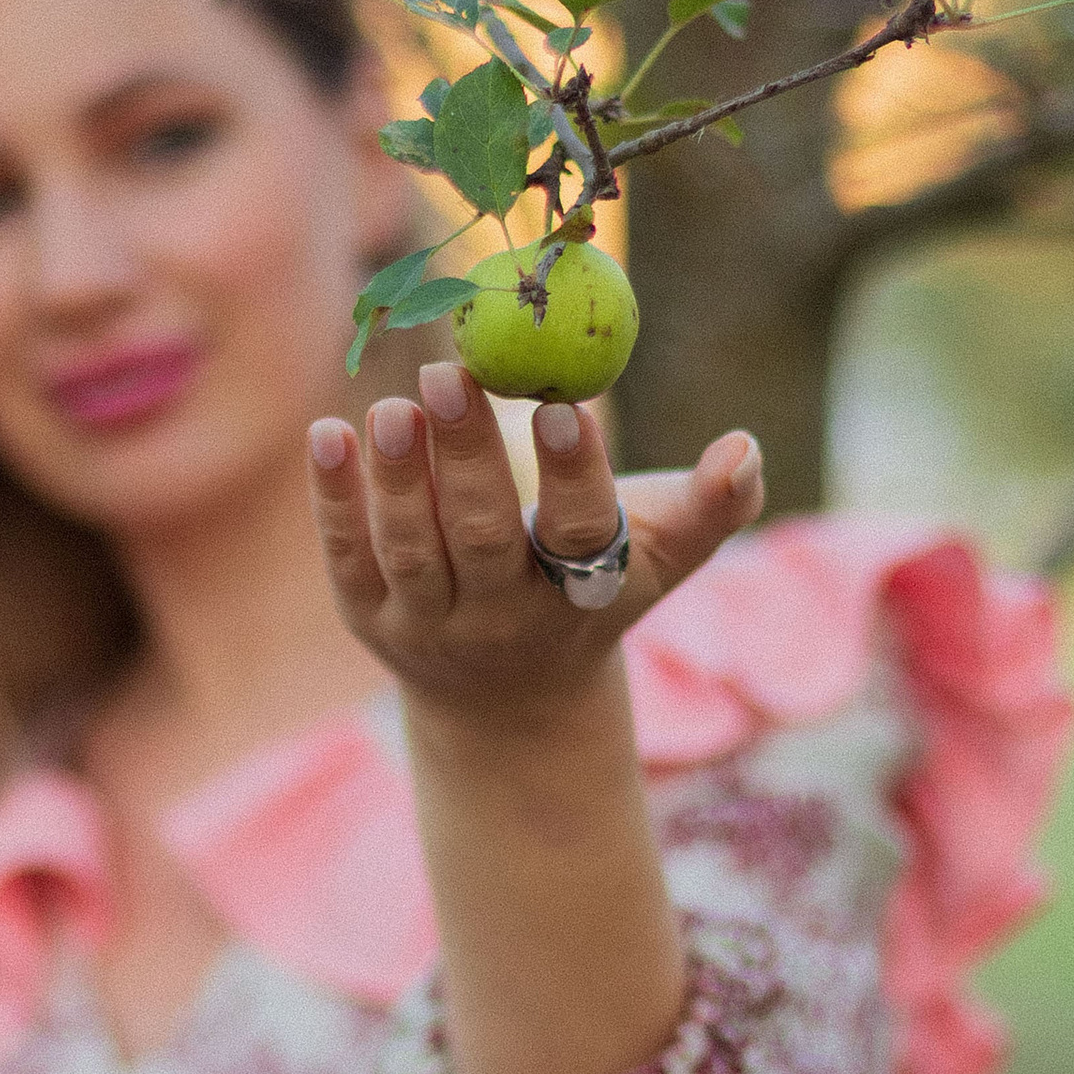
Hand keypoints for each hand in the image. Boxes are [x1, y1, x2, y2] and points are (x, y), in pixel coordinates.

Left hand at [307, 360, 762, 731]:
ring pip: (410, 549)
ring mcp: (429, 621)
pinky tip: (328, 435)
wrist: (510, 699)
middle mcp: (503, 616)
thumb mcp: (660, 558)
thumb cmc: (595, 591)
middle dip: (466, 457)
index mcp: (580, 592)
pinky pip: (349, 556)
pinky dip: (336, 500)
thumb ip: (712, 506)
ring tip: (392, 405)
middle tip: (449, 373)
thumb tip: (745, 447)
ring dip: (396, 478)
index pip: (579, 534)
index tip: (563, 408)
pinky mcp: (368, 615)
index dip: (573, 476)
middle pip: (482, 536)